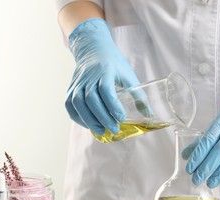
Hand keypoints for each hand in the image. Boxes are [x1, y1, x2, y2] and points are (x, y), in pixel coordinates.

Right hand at [66, 18, 140, 134]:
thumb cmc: (114, 63)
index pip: (106, 89)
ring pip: (78, 103)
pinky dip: (77, 117)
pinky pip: (69, 105)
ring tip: (101, 131)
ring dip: (89, 119)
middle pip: (91, 99)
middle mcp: (89, 76)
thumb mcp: (128, 75)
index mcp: (105, 70)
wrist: (93, 49)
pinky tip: (89, 125)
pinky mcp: (71, 88)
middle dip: (102, 117)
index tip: (121, 118)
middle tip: (114, 129)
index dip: (113, 105)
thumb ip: (138, 95)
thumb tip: (149, 115)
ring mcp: (78, 82)